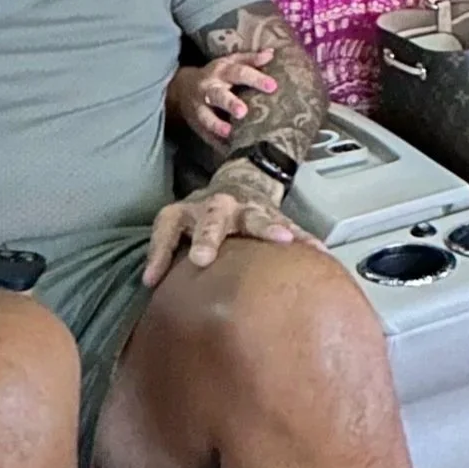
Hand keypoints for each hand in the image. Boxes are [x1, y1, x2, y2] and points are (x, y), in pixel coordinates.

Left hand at [142, 161, 315, 285]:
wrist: (241, 183)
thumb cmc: (201, 217)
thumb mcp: (174, 225)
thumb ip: (161, 253)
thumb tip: (149, 283)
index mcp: (189, 212)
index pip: (168, 228)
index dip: (160, 252)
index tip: (153, 278)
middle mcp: (218, 207)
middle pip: (211, 219)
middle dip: (208, 237)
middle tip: (202, 257)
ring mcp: (249, 209)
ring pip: (256, 218)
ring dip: (267, 228)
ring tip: (282, 239)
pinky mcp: (275, 216)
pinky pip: (293, 229)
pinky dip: (305, 239)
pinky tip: (319, 251)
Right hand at [169, 48, 279, 144]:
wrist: (181, 88)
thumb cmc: (215, 74)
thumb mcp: (230, 62)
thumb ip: (250, 59)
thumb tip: (270, 54)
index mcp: (221, 72)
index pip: (239, 73)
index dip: (255, 79)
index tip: (272, 86)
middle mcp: (209, 89)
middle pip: (219, 95)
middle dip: (230, 103)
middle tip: (243, 111)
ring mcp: (200, 108)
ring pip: (206, 117)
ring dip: (217, 125)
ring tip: (229, 133)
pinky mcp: (197, 125)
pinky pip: (205, 135)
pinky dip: (215, 144)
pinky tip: (227, 150)